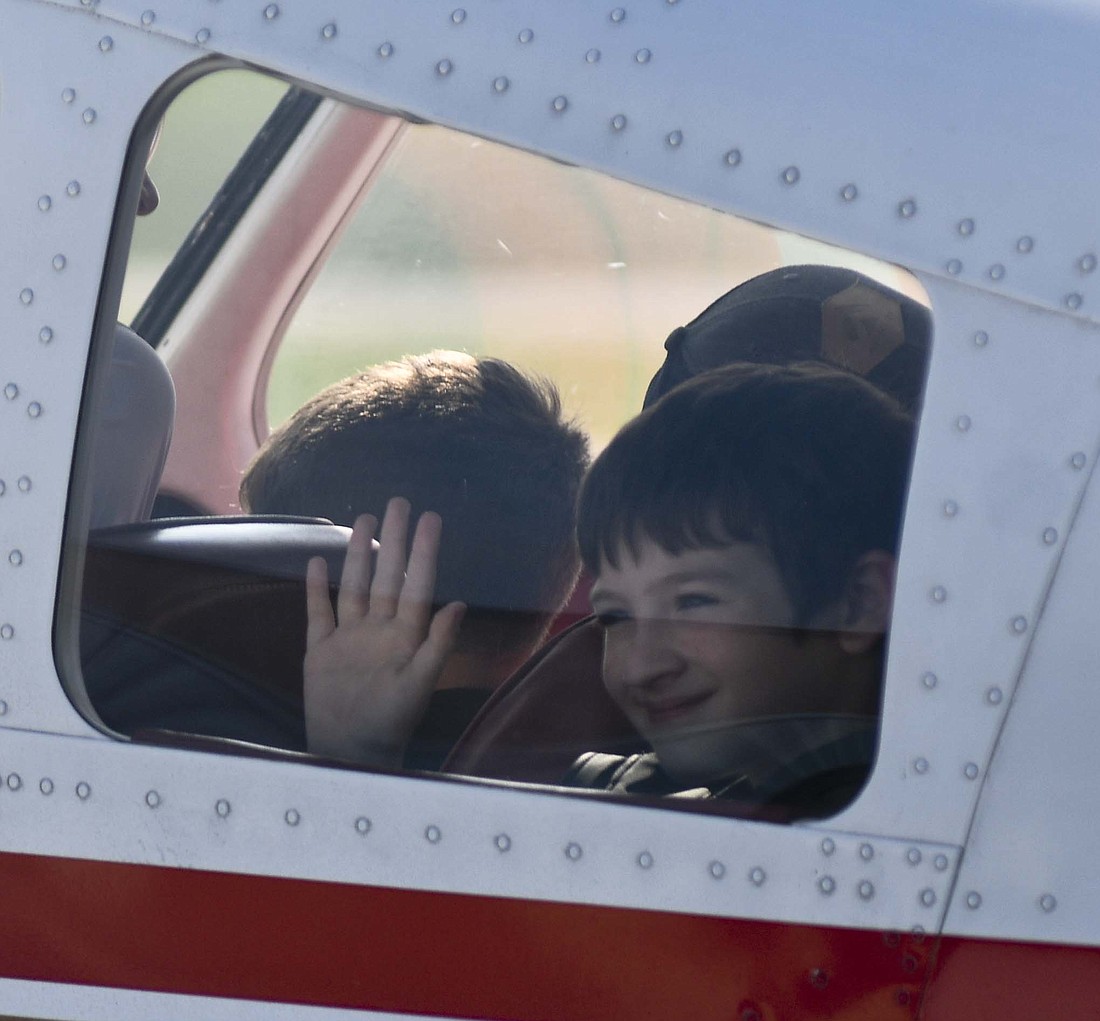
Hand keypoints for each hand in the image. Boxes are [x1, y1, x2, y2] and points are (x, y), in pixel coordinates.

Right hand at [303, 497, 464, 766]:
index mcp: (406, 635)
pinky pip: (318, 612)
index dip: (424, 552)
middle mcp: (378, 629)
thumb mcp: (420, 683)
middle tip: (397, 502)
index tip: (430, 518)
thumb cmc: (392, 722)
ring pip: (354, 586)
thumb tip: (460, 603)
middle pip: (385, 575)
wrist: (350, 752)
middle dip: (392, 540)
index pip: (416, 584)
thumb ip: (438, 644)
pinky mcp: (320, 650)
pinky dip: (316, 589)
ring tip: (363, 521)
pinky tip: (317, 562)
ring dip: (357, 554)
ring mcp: (349, 637)